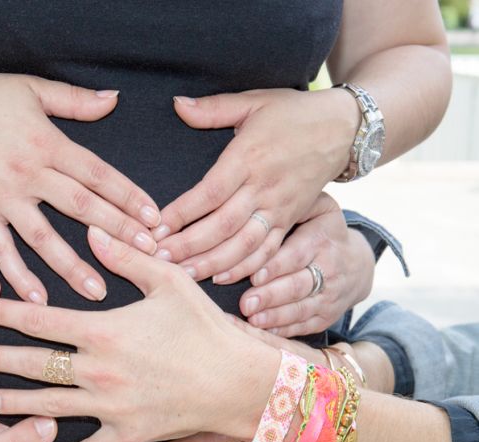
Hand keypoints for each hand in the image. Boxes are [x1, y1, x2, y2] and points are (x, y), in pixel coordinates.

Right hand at [0, 66, 160, 303]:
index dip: (128, 196)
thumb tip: (114, 99)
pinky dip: (16, 274)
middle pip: (80, 207)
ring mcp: (3, 196)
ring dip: (72, 266)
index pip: (98, 174)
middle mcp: (29, 173)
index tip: (153, 218)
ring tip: (98, 291)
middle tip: (146, 255)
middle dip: (116, 231)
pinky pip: (1, 249)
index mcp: (48, 142)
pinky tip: (37, 298)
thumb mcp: (33, 88)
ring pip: (43, 237)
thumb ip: (75, 100)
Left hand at [0, 226, 279, 441]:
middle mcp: (98, 370)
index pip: (40, 319)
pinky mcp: (127, 434)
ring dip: (15, 403)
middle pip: (34, 364)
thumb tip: (93, 229)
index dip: (5, 312)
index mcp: (103, 330)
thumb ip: (127, 256)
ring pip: (49, 406)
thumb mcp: (169, 281)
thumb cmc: (206, 328)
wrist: (238, 382)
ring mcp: (110, 407)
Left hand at [153, 88, 360, 281]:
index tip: (156, 228)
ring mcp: (279, 208)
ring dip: (212, 263)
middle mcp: (264, 187)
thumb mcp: (254, 102)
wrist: (344, 129)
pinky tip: (221, 279)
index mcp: (248, 158)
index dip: (182, 213)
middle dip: (189, 246)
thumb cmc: (293, 114)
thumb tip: (176, 104)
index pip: (210, 192)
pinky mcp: (290, 221)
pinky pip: (267, 251)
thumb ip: (213, 108)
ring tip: (183, 275)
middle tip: (159, 259)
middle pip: (222, 225)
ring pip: (243, 245)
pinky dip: (245, 267)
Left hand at [237, 194, 374, 336]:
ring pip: (301, 308)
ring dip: (275, 316)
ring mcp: (330, 296)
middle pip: (298, 285)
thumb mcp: (319, 209)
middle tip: (246, 302)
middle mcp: (329, 270)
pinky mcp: (326, 316)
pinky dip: (285, 330)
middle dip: (271, 295)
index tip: (254, 275)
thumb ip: (297, 204)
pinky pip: (305, 325)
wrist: (356, 263)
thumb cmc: (322, 231)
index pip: (297, 254)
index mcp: (322, 240)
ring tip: (252, 318)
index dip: (276, 266)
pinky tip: (264, 331)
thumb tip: (269, 196)